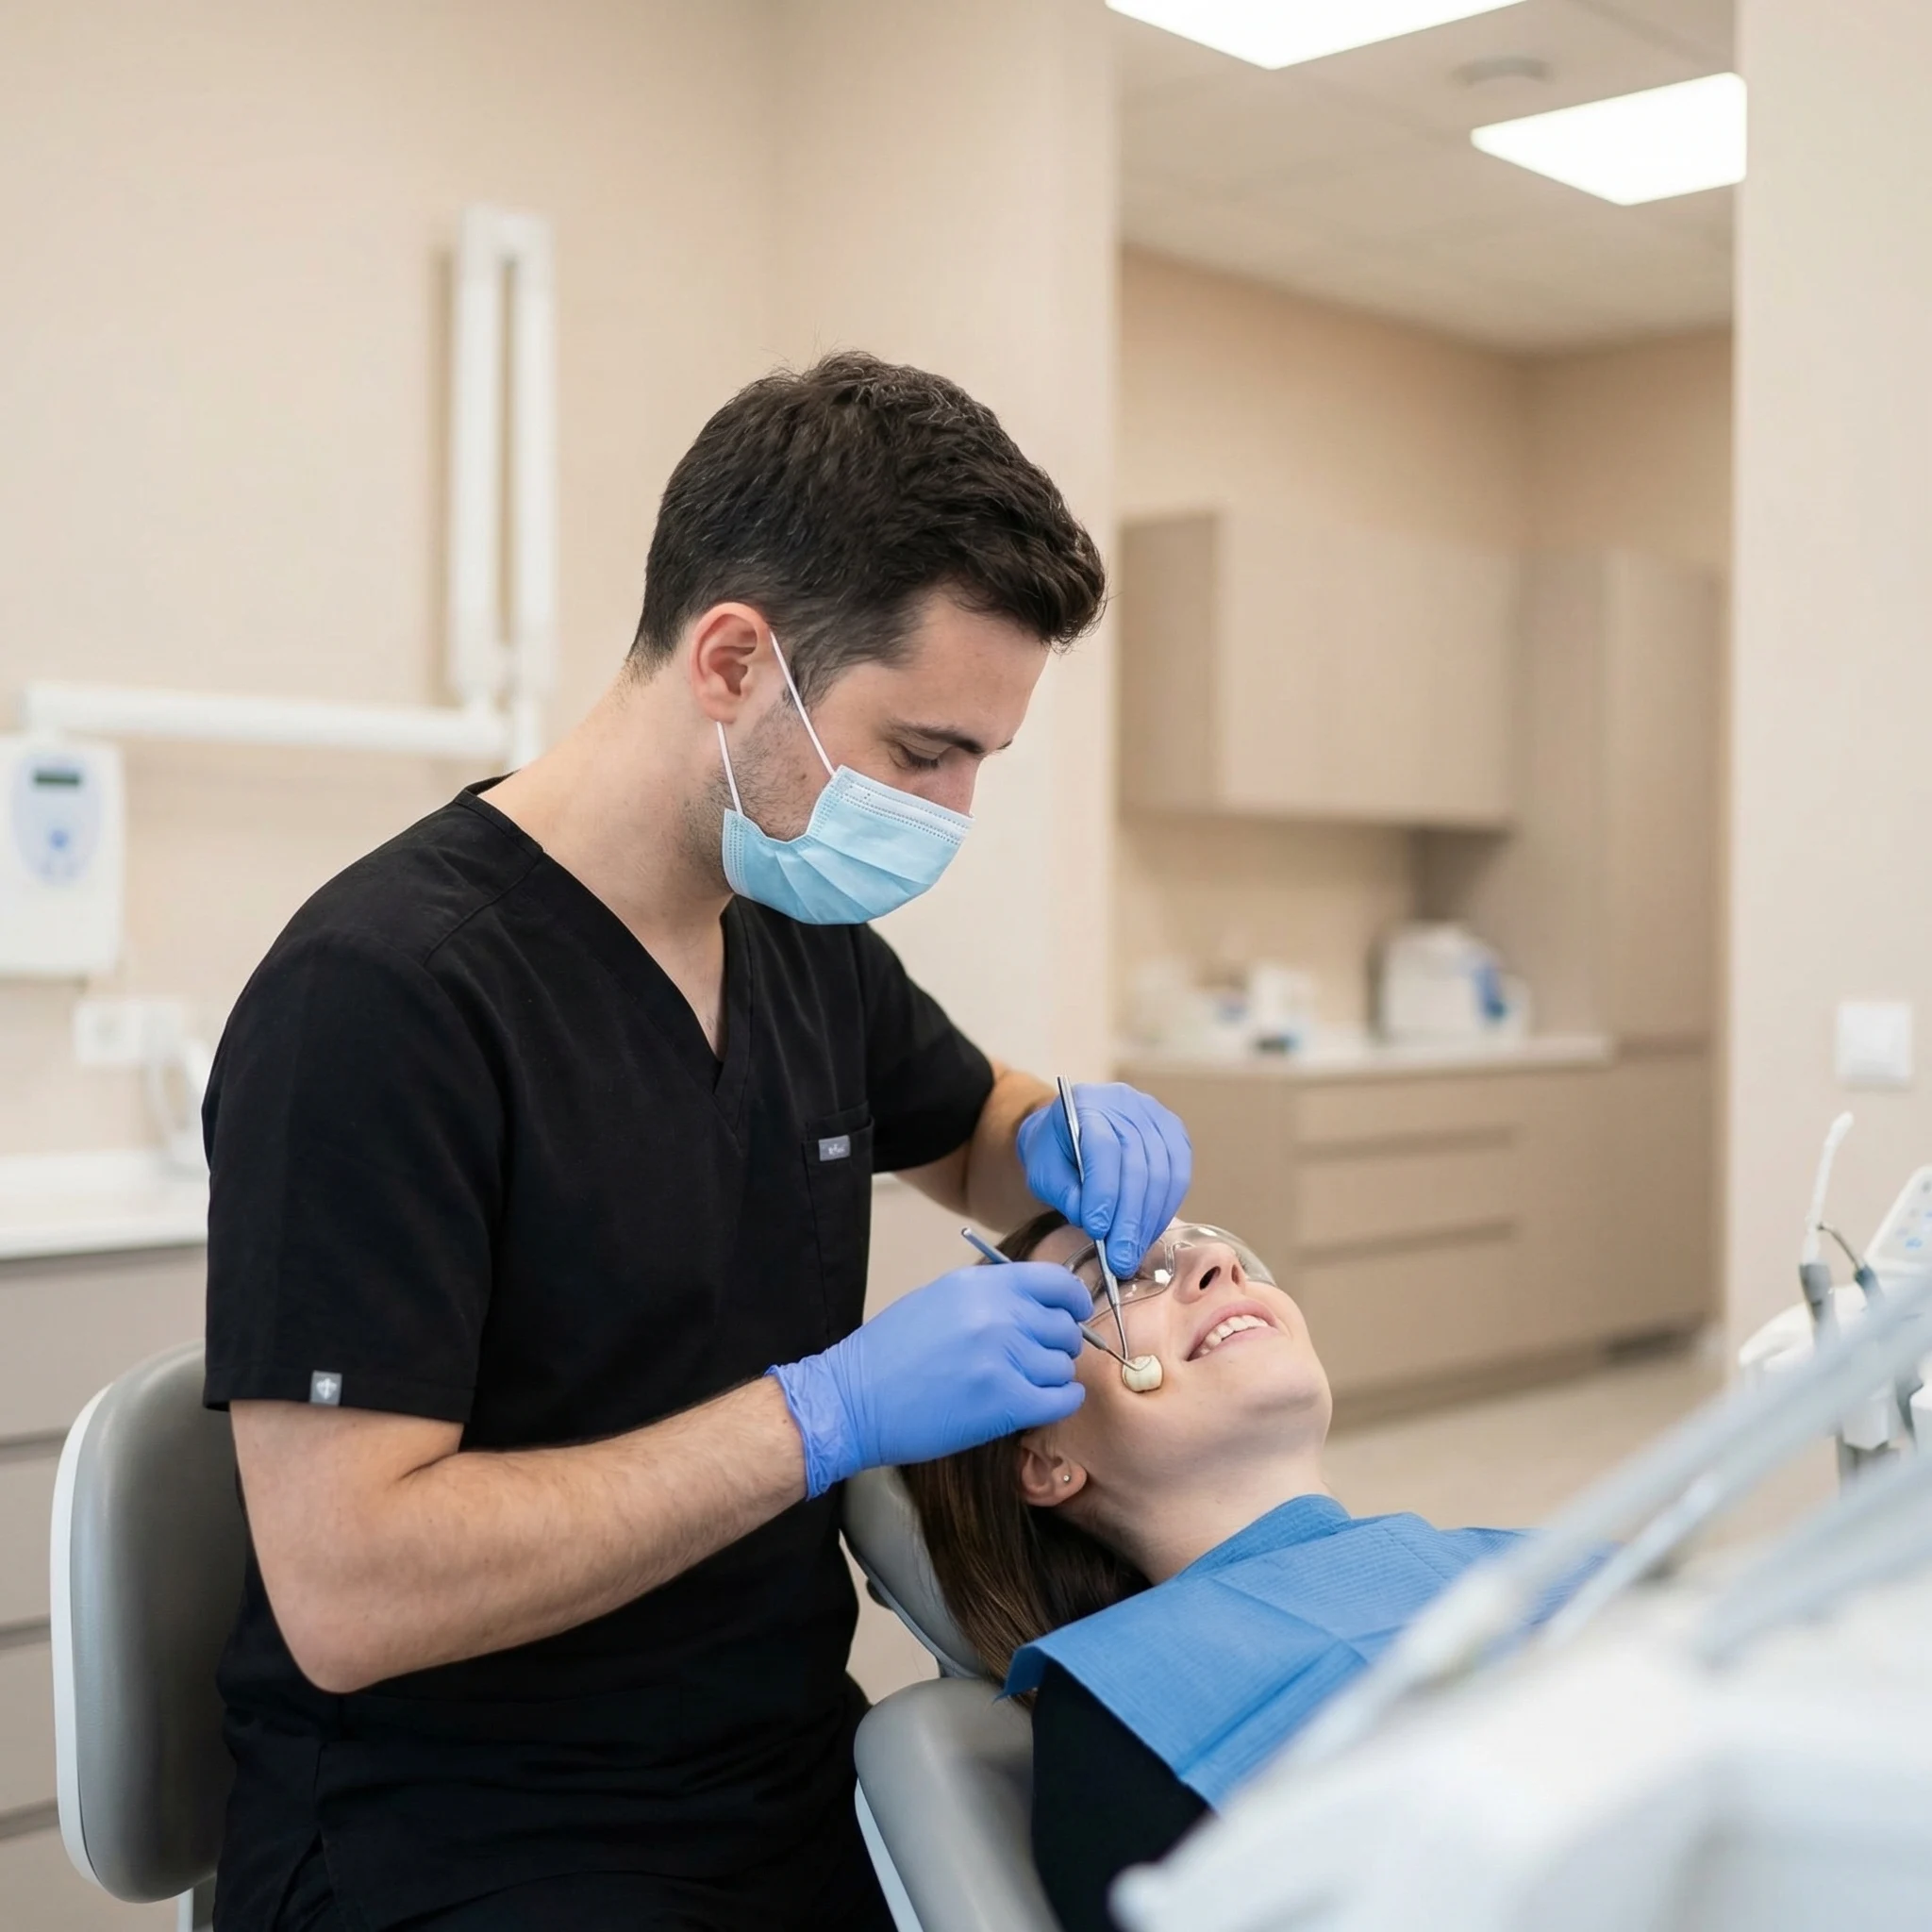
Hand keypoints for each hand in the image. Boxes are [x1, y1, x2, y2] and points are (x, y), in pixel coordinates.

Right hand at [768, 1262, 1088, 1498]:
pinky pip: (1061, 1400)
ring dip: (1052, 1376)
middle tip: (1040, 1357)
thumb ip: (988, 1295)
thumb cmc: (889, 1351)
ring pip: (1063, 1366)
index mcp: (981, 1284)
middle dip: (1059, 1343)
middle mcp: (998, 1315)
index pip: (1056, 1281)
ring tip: (1027, 1383)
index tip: (1072, 1314)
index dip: (1072, 1299)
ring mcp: (1004, 1359)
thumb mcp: (939, 1299)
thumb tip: (1036, 1304)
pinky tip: (1044, 1403)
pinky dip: (1061, 1403)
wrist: (853, 1400)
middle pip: (1064, 1327)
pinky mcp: (1006, 1404)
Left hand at [1016, 1081, 1192, 1277]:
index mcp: (1086, 1105)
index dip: (1103, 1193)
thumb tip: (1097, 1225)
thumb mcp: (1043, 1172)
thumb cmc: (1054, 1152)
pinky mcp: (1174, 1133)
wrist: (1070, 1128)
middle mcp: (1125, 1104)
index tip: (1097, 1230)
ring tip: (1133, 1253)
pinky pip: (1178, 1176)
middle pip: (1137, 1166)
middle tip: (1121, 1259)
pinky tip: (1148, 1234)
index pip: (1104, 1149)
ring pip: (1162, 1174)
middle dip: (1129, 1220)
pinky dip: (1164, 1210)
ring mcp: (1154, 1116)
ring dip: (1148, 1221)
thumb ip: (1065, 1194)